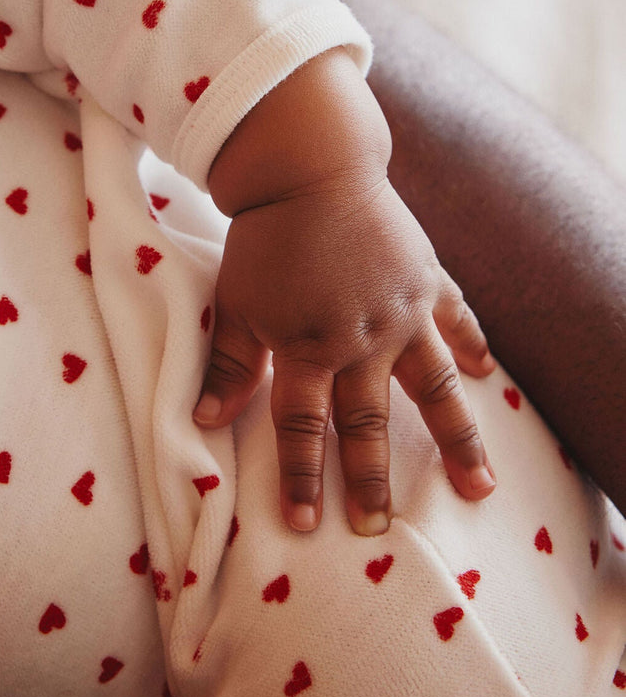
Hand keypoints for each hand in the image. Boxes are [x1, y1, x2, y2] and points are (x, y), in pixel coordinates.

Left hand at [194, 49, 496, 534]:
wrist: (306, 168)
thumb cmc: (262, 237)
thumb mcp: (236, 302)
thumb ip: (228, 362)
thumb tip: (206, 418)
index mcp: (308, 346)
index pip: (302, 426)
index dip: (300, 476)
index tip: (305, 523)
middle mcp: (362, 339)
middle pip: (367, 421)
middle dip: (369, 478)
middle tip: (377, 528)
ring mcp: (403, 312)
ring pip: (435, 389)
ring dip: (457, 440)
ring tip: (481, 486)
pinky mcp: (427, 280)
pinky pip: (458, 319)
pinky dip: (474, 345)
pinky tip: (488, 377)